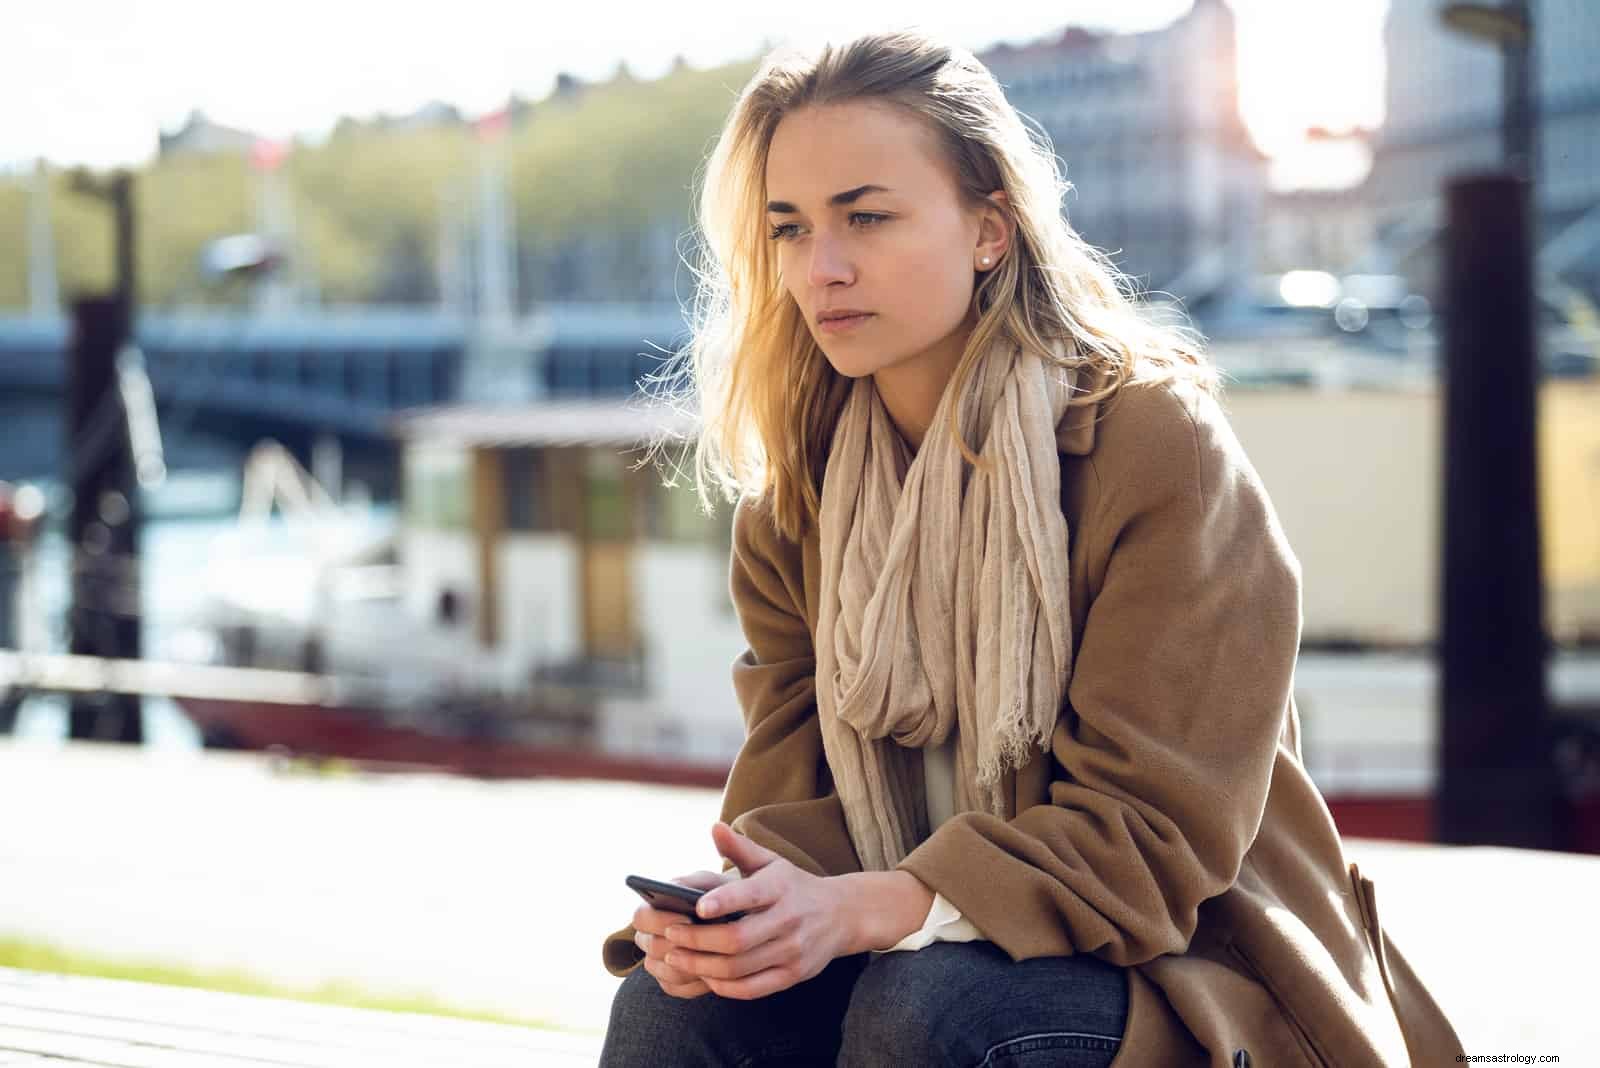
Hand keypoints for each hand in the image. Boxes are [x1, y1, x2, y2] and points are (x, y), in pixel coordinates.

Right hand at [632, 869, 738, 998]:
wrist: (733, 919)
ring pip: (666, 971)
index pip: (640, 917)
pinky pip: (677, 988)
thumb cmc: (715, 895)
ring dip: (691, 965)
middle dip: (679, 944)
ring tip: (717, 957)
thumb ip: (689, 882)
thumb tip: (676, 889)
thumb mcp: (706, 882)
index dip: (661, 921)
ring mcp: (657, 963)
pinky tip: (715, 972)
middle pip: (652, 947)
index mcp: (650, 911)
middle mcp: (648, 938)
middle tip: (706, 942)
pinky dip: (695, 983)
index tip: (687, 919)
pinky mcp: (670, 983)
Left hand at [659, 821, 852, 999]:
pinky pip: (752, 988)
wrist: (842, 914)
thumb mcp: (771, 862)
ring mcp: (793, 950)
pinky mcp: (793, 975)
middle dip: (698, 940)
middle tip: (669, 935)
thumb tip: (714, 827)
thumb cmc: (793, 886)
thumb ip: (740, 847)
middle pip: (738, 939)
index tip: (696, 907)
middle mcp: (790, 919)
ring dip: (702, 966)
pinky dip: (724, 986)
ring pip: (740, 967)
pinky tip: (704, 976)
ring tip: (675, 957)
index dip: (723, 902)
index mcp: (781, 887)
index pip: (750, 895)